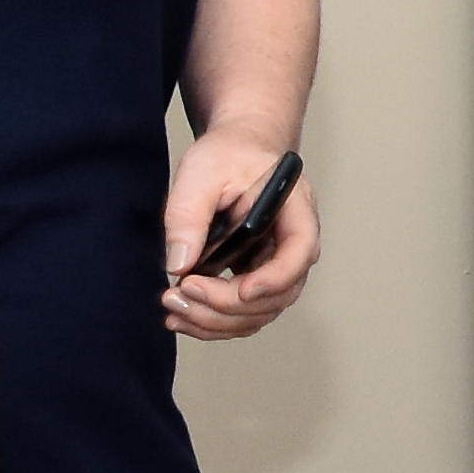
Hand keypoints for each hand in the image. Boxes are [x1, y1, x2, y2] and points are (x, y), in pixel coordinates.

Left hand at [163, 132, 319, 336]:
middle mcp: (293, 245)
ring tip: (173, 308)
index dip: (274, 278)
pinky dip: (211, 322)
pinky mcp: (254, 277)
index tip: (239, 289)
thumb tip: (179, 263)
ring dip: (216, 321)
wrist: (236, 150)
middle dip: (228, 306)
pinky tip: (181, 314)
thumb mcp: (203, 172)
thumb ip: (189, 215)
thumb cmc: (229, 154)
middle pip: (279, 295)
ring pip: (259, 313)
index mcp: (295, 211)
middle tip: (181, 293)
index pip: (299, 253)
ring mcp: (275, 266)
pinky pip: (241, 314)